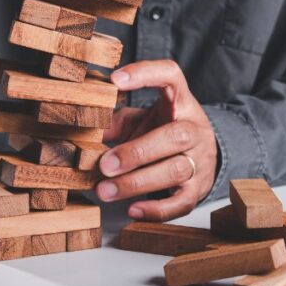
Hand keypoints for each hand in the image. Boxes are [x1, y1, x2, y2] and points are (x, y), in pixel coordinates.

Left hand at [97, 60, 217, 220]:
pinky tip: (132, 210)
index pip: (170, 76)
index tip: (114, 81)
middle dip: (136, 152)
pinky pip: (182, 202)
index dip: (145, 74)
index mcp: (180, 101)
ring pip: (176, 170)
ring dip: (137, 182)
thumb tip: (84, 128)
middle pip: (175, 136)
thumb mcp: (142, 119)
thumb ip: (116, 121)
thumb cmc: (163, 131)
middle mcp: (195, 128)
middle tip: (104, 164)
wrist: (202, 155)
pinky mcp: (198, 189)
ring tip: (105, 190)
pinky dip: (156, 210)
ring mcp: (200, 160)